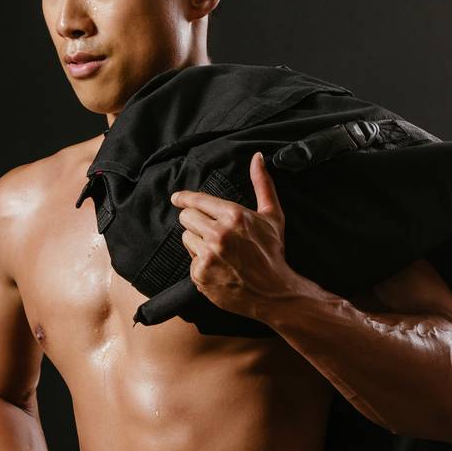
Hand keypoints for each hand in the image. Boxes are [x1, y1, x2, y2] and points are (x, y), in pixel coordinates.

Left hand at [170, 152, 305, 318]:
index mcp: (234, 215)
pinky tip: (218, 268)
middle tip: (209, 230)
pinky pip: (190, 261)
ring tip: (218, 251)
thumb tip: (257, 157)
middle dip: (195, 221)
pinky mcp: (200, 275)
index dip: (184, 198)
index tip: (177, 198)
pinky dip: (201, 264)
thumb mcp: (272, 216)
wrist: (274, 293)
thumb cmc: (273, 253)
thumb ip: (262, 185)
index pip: (197, 200)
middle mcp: (218, 234)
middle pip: (186, 217)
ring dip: (197, 243)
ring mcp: (208, 255)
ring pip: (186, 238)